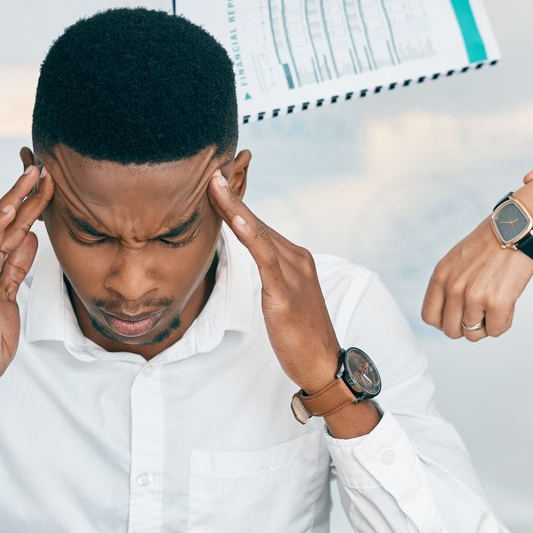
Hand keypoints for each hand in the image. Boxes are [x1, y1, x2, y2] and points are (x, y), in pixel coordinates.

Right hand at [0, 165, 52, 433]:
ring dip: (19, 199)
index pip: (12, 228)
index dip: (30, 204)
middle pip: (8, 221)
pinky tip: (12, 205)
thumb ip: (16, 267)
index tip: (47, 183)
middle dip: (27, 193)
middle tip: (45, 167)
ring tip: (36, 175)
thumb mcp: (10, 296)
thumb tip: (31, 238)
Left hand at [207, 163, 338, 391]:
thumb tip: (246, 263)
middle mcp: (296, 257)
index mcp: (294, 257)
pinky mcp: (285, 291)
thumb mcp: (280, 298)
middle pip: (255, 220)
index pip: (257, 223)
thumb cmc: (300, 335)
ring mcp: (293, 272)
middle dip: (230, 194)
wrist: (323, 364)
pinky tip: (234, 215)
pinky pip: (263, 255)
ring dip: (233, 205)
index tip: (213, 180)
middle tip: (209, 168)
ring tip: (213, 182)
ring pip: (257, 231)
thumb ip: (267, 275)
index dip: (234, 202)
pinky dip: (248, 232)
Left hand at [422, 216, 532, 341]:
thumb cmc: (493, 242)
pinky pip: (496, 331)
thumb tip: (451, 313)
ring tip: (496, 306)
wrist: (519, 228)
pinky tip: (508, 305)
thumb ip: (450, 284)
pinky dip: (503, 322)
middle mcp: (453, 288)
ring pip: (473, 334)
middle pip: (451, 330)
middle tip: (481, 312)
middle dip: (466, 326)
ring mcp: (474, 297)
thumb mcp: (457, 259)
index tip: (458, 317)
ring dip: (486, 324)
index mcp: (440, 276)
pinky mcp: (496, 303)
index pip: (430, 317)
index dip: (445, 322)